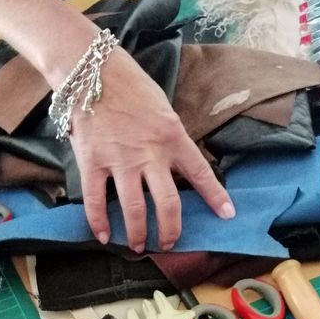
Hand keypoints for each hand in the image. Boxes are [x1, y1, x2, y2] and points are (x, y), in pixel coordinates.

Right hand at [70, 48, 233, 250]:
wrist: (92, 72)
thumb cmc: (130, 87)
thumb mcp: (164, 110)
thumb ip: (172, 140)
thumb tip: (177, 167)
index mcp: (173, 137)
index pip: (200, 173)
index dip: (215, 197)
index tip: (227, 215)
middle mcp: (149, 154)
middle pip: (168, 203)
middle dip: (170, 230)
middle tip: (168, 244)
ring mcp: (119, 161)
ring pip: (134, 209)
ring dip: (137, 234)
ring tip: (138, 246)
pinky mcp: (92, 163)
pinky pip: (96, 201)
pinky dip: (99, 223)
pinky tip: (104, 237)